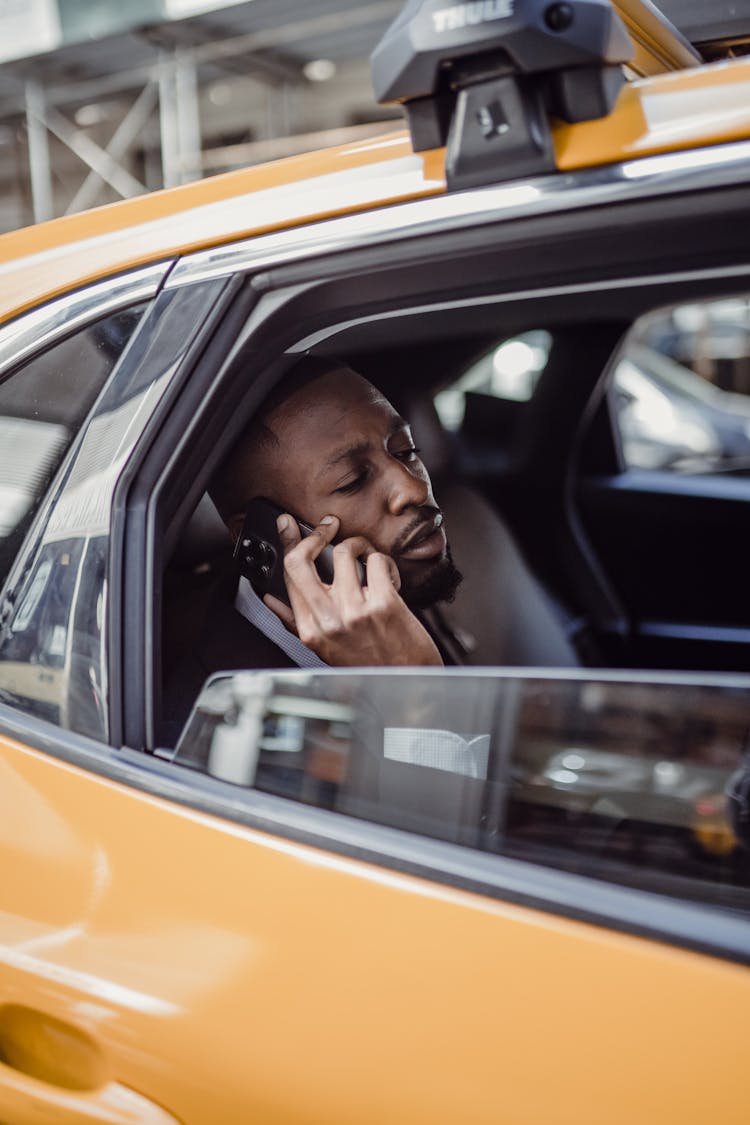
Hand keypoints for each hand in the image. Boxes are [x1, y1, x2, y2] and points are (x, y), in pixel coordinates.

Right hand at [263, 514, 441, 666]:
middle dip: (315, 534)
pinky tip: (388, 577)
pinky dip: (383, 562)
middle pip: (302, 560)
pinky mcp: (384, 604)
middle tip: (329, 526)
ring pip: (344, 552)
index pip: (288, 576)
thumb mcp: (324, 650)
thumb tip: (271, 598)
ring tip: (368, 558)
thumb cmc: (370, 664)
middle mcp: (328, 620)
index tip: (289, 526)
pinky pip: (376, 561)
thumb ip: (295, 622)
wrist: (409, 680)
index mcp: (310, 630)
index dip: (288, 543)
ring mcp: (355, 611)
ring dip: (358, 545)